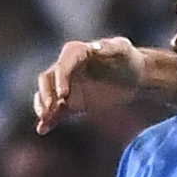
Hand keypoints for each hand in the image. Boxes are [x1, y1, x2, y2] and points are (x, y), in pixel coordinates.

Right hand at [35, 37, 156, 131]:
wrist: (135, 76)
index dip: (60, 79)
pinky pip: (56, 111)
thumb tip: (95, 46)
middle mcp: (65, 68)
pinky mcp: (71, 101)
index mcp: (75, 52)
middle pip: (47, 80)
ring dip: (42, 106)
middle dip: (46, 93)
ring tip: (44, 118)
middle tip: (50, 107)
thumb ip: (110, 46)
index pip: (62, 66)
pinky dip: (48, 119)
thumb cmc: (128, 58)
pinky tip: (42, 129)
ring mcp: (66, 85)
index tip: (63, 94)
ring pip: (47, 95)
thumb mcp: (123, 48)